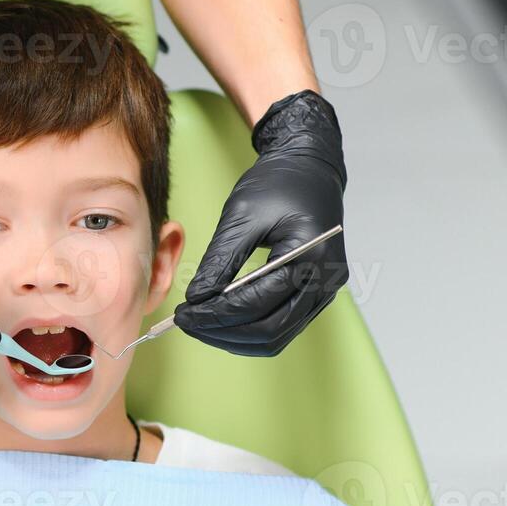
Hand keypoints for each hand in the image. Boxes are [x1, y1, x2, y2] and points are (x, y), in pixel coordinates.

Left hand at [173, 90, 349, 355]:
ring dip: (235, 338)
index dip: (214, 314)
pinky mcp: (315, 294)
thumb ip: (220, 261)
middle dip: (222, 332)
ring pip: (276, 336)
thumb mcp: (242, 215)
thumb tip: (196, 300)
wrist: (308, 167)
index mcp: (310, 256)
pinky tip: (222, 322)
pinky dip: (250, 331)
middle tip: (186, 324)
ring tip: (200, 325)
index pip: (256, 303)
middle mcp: (324, 281)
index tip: (182, 314)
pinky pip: (282, 326)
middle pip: (269, 330)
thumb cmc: (278, 184)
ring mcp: (324, 291)